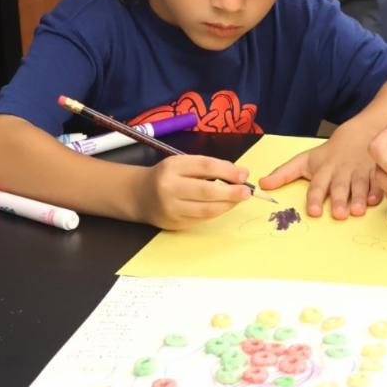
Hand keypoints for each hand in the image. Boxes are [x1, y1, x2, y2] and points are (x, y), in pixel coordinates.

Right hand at [135, 155, 250, 230]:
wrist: (139, 195)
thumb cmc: (167, 176)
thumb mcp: (182, 163)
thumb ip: (207, 167)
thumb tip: (239, 174)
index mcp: (173, 167)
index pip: (205, 166)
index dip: (227, 170)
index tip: (244, 174)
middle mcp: (169, 188)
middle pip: (206, 191)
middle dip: (231, 192)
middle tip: (247, 192)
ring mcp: (171, 208)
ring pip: (205, 209)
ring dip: (227, 204)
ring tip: (240, 199)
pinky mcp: (174, 223)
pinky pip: (201, 218)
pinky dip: (217, 212)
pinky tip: (225, 206)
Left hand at [258, 125, 382, 218]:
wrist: (360, 134)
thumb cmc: (330, 153)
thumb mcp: (305, 160)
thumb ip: (284, 173)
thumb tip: (262, 185)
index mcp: (324, 170)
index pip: (317, 185)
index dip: (315, 198)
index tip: (313, 211)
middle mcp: (341, 172)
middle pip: (339, 187)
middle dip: (338, 200)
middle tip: (338, 214)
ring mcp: (359, 171)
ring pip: (359, 186)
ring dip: (358, 198)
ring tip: (357, 211)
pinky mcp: (375, 172)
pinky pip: (377, 182)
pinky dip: (377, 191)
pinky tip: (376, 201)